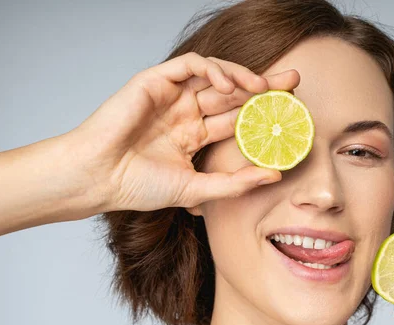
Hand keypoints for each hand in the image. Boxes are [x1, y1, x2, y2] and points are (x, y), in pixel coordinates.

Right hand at [67, 52, 297, 212]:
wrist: (99, 178)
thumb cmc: (139, 186)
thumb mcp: (197, 189)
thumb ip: (236, 183)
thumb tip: (275, 175)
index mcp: (195, 135)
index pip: (238, 118)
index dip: (264, 112)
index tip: (291, 111)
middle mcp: (187, 113)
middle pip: (234, 93)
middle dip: (264, 86)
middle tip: (294, 80)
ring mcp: (172, 96)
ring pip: (215, 75)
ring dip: (241, 76)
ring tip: (262, 87)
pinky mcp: (156, 81)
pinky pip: (190, 65)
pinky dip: (212, 69)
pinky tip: (227, 84)